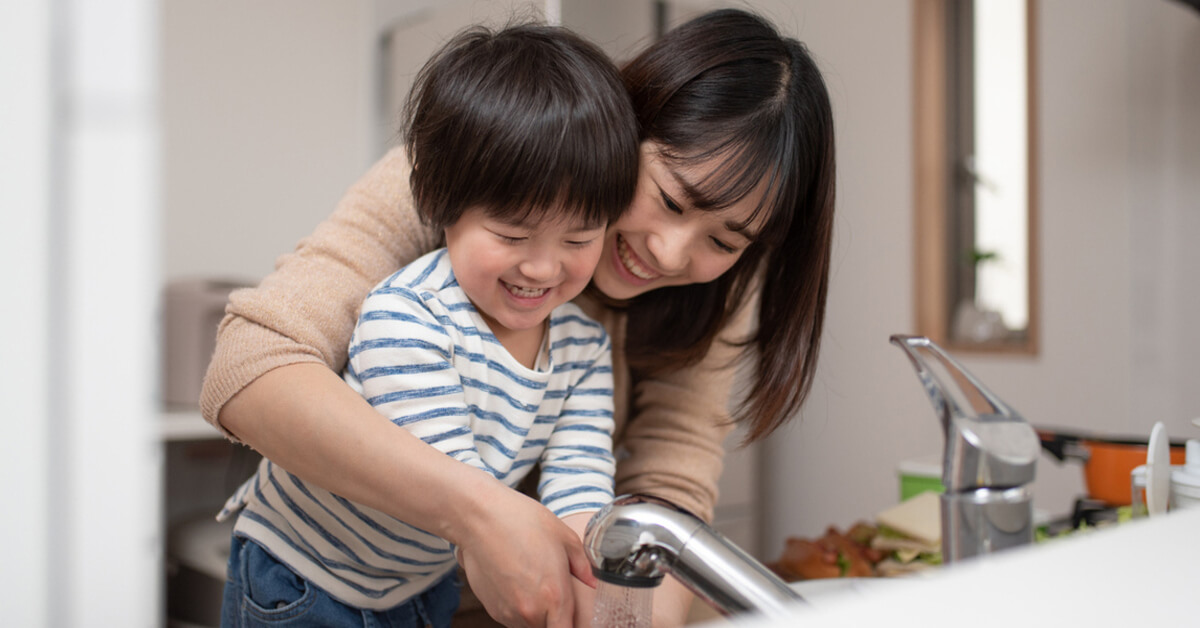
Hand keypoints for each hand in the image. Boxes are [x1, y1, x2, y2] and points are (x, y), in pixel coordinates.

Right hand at [454, 489, 595, 626]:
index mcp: (555, 596)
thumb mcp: (564, 537)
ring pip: (530, 625)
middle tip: (552, 589)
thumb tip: (593, 583)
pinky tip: (517, 581)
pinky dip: (518, 608)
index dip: (573, 624)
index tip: (573, 615)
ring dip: (536, 613)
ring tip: (532, 581)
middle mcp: (531, 611)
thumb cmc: (522, 521)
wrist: (480, 518)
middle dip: (555, 616)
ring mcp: (509, 612)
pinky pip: (512, 619)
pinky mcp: (492, 609)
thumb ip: (583, 566)